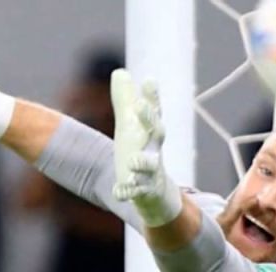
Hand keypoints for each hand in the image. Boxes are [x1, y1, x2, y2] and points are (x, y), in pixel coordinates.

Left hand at [111, 69, 181, 227]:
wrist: (156, 195)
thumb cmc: (142, 154)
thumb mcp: (131, 127)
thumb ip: (126, 102)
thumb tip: (120, 72)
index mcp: (149, 133)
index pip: (153, 112)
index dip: (151, 97)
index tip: (148, 80)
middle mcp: (153, 149)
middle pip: (156, 133)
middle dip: (149, 119)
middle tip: (141, 106)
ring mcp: (150, 172)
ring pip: (148, 165)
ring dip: (141, 162)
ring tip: (132, 161)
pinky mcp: (143, 192)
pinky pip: (135, 192)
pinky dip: (128, 191)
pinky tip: (119, 191)